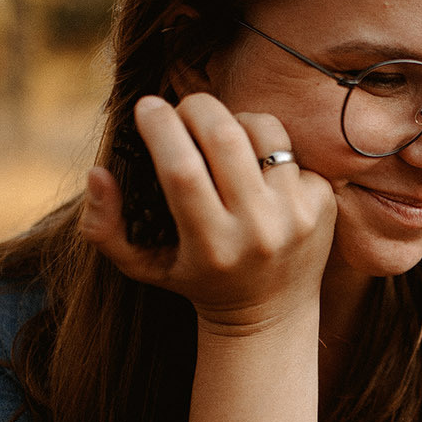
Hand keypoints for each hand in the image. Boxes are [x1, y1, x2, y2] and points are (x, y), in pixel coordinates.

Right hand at [81, 93, 336, 329]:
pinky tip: (256, 170)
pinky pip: (291, 150)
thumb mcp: (142, 265)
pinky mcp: (322, 203)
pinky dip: (266, 148)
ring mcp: (297, 215)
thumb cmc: (196, 280)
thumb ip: (104, 226)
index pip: (182, 169)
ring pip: (264, 130)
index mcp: (213, 246)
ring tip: (220, 136)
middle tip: (182, 111)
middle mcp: (259, 231)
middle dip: (195, 107)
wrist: (269, 315)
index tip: (146, 106)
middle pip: (224, 136)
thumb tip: (98, 172)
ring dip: (234, 119)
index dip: (160, 127)